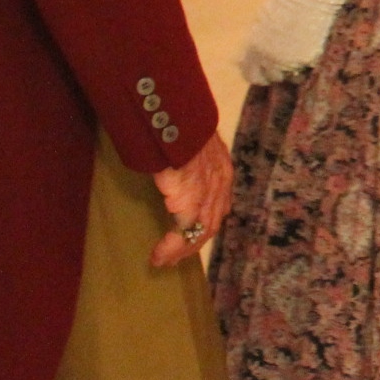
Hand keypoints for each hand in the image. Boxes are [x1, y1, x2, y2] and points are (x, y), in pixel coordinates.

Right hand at [149, 133, 231, 267]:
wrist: (175, 117)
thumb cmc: (176, 124)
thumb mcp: (188, 143)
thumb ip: (189, 160)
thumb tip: (173, 169)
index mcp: (221, 169)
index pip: (217, 206)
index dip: (204, 225)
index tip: (190, 239)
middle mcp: (220, 183)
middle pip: (210, 224)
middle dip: (193, 244)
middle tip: (173, 259)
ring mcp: (208, 193)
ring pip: (200, 232)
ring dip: (181, 250)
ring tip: (163, 261)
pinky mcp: (191, 199)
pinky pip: (183, 232)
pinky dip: (171, 247)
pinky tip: (158, 256)